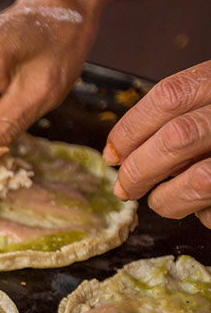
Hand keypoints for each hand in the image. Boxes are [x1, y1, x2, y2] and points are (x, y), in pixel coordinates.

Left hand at [104, 60, 210, 227]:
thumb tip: (120, 155)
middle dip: (139, 170)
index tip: (112, 154)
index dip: (131, 130)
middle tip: (125, 188)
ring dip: (168, 199)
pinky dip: (204, 215)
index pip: (170, 97)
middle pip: (177, 137)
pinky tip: (205, 206)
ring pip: (200, 180)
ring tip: (163, 200)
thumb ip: (179, 115)